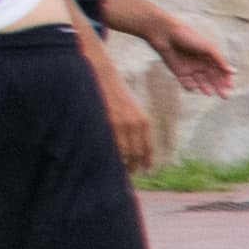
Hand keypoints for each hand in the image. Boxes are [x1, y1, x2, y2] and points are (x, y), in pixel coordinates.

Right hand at [86, 42, 154, 173]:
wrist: (101, 74)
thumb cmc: (114, 92)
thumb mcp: (130, 109)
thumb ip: (133, 125)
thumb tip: (131, 143)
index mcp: (142, 121)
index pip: (147, 148)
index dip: (146, 162)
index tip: (145, 171)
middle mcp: (134, 124)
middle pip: (135, 154)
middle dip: (132, 166)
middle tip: (128, 174)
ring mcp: (120, 124)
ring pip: (122, 152)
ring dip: (121, 163)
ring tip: (117, 170)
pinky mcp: (105, 122)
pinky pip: (109, 143)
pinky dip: (109, 154)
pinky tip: (106, 159)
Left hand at [130, 5, 236, 98]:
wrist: (165, 34)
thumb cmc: (189, 37)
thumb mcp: (208, 47)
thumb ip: (220, 60)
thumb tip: (233, 72)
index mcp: (210, 57)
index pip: (222, 71)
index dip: (227, 79)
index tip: (230, 87)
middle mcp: (201, 64)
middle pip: (213, 79)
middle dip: (219, 87)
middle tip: (224, 96)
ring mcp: (191, 68)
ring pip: (201, 82)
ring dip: (206, 88)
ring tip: (209, 93)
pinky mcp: (179, 72)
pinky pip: (186, 83)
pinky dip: (190, 87)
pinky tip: (193, 86)